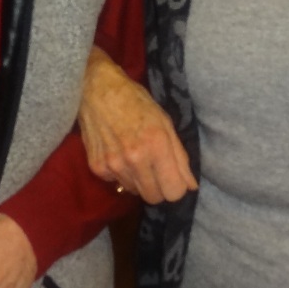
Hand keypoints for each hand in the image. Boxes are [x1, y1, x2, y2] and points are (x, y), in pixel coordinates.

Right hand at [79, 45, 196, 203]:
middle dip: (159, 188)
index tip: (173, 177)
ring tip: (135, 156)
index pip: (174, 192)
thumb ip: (180, 157)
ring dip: (139, 180)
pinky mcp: (97, 167)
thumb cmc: (135, 101)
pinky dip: (121, 173)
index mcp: (156, 145)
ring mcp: (113, 165)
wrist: (96, 89)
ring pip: (135, 192)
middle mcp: (134, 159)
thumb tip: (191, 186)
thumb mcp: (165, 122)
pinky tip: (118, 153)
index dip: (177, 187)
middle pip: (154, 198)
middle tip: (155, 169)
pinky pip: (117, 183)